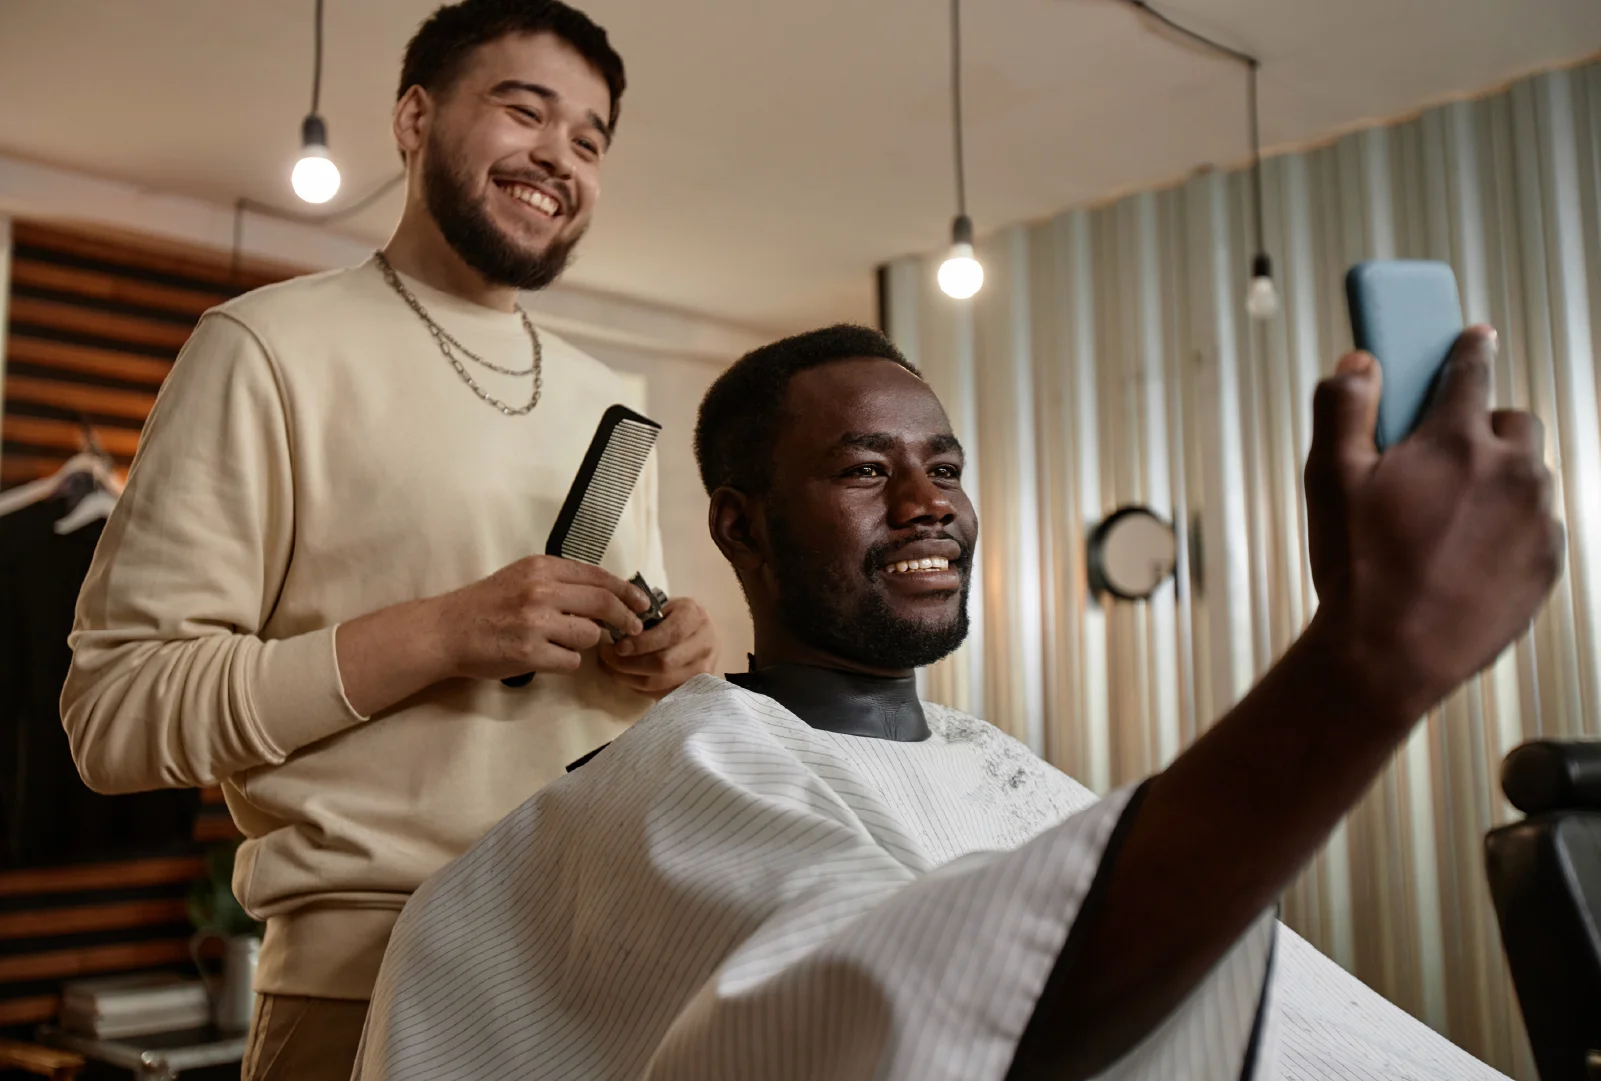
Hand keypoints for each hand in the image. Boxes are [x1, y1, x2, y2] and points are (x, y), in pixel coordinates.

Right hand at [431, 556, 650, 680]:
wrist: (446, 630)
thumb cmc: (486, 605)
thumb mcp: (523, 577)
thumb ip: (561, 581)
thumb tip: (607, 594)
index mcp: (541, 568)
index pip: (598, 577)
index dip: (626, 591)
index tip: (641, 603)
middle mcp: (541, 591)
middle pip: (604, 605)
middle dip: (625, 619)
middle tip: (632, 629)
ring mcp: (535, 623)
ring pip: (589, 636)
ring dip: (582, 643)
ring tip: (556, 641)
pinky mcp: (530, 654)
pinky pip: (571, 661)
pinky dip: (565, 662)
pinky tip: (545, 656)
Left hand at [598, 598, 718, 697]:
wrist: (703, 633)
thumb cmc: (676, 616)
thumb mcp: (664, 606)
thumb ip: (644, 615)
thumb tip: (616, 629)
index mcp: (695, 617)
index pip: (670, 634)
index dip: (642, 643)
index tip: (618, 646)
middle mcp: (705, 644)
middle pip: (664, 663)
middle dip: (630, 663)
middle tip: (607, 657)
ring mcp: (702, 669)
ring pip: (661, 682)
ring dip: (629, 678)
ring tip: (612, 667)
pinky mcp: (695, 688)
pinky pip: (662, 694)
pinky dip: (639, 688)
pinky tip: (626, 677)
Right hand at [1304, 326, 1563, 721]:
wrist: (1391, 655)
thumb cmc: (1357, 566)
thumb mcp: (1328, 477)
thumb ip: (1342, 406)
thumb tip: (1359, 362)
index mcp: (1456, 439)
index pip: (1472, 368)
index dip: (1469, 347)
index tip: (1474, 336)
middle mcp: (1511, 470)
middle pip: (1513, 421)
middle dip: (1484, 429)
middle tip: (1442, 459)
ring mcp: (1537, 518)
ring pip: (1529, 477)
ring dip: (1498, 483)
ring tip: (1448, 521)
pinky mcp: (1547, 562)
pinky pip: (1537, 527)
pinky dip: (1509, 530)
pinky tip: (1464, 557)